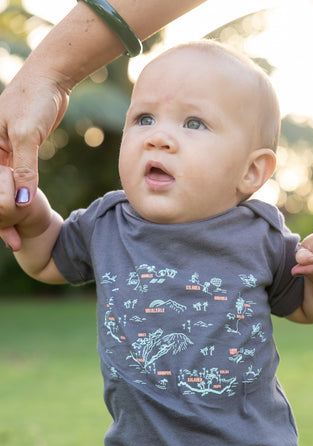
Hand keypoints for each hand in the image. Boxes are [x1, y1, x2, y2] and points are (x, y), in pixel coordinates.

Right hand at [0, 71, 68, 248]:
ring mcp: (4, 152)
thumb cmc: (34, 99)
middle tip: (12, 242)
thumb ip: (24, 169)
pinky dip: (21, 197)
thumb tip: (23, 203)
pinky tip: (25, 216)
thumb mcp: (27, 134)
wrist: (51, 80)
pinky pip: (17, 181)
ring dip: (11, 212)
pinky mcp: (19, 153)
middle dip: (1, 217)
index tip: (2, 233)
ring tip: (16, 238)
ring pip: (5, 189)